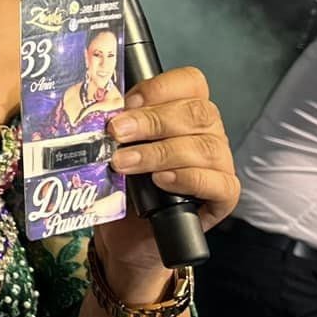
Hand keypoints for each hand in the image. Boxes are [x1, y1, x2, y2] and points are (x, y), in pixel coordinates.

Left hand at [99, 66, 238, 285]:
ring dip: (159, 152)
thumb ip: (113, 127)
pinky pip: (219, 183)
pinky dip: (188, 179)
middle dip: (151, 121)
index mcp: (185, 110)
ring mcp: (219, 164)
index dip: (160, 88)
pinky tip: (161, 180)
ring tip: (125, 163)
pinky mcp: (223, 197)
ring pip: (203, 148)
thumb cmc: (123, 184)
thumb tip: (93, 111)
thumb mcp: (114, 149)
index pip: (190, 82)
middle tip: (116, 133)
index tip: (127, 102)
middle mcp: (208, 133)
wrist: (128, 234)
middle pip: (196, 113)